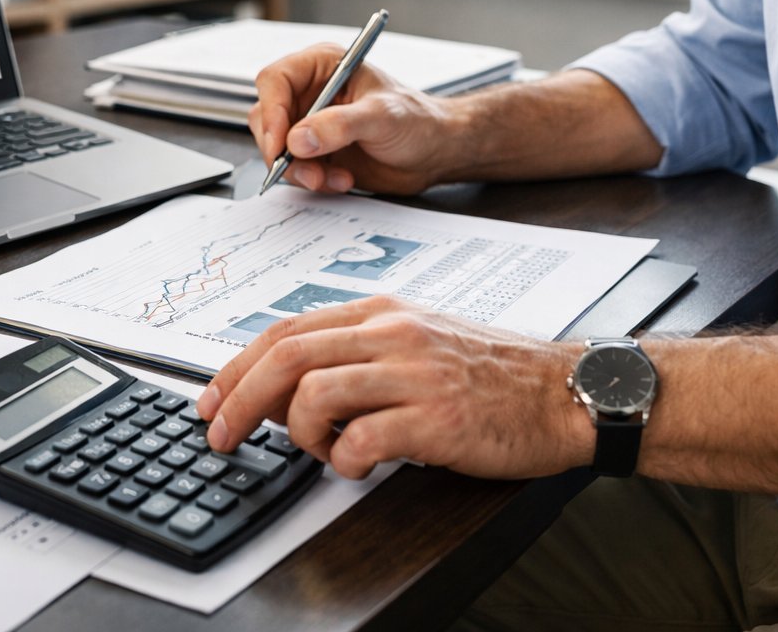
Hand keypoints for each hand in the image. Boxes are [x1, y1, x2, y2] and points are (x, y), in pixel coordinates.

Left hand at [195, 296, 590, 479]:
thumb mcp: (417, 342)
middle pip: (285, 357)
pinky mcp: (435, 418)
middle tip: (221, 435)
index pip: (285, 330)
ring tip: (321, 450)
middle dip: (238, 400)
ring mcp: (413, 373)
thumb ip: (355, 354)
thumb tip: (285, 388)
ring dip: (298, 433)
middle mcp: (391, 334)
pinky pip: (360, 440)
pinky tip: (359, 464)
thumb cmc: (493, 374)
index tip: (212, 399)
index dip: (236, 367)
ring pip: (313, 394)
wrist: (565, 393)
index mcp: (381, 313)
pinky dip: (344, 461)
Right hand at [248, 44, 461, 195]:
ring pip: (276, 148)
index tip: (281, 143)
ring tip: (331, 178)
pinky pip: (294, 169)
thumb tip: (298, 139)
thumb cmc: (418, 122)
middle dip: (282, 149)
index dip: (272, 112)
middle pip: (267, 117)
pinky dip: (312, 181)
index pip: (275, 80)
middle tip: (305, 170)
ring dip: (299, 171)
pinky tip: (341, 180)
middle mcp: (311, 93)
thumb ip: (340, 126)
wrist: (434, 153)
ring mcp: (310, 124)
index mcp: (323, 67)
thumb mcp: (382, 118)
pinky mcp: (315, 151)